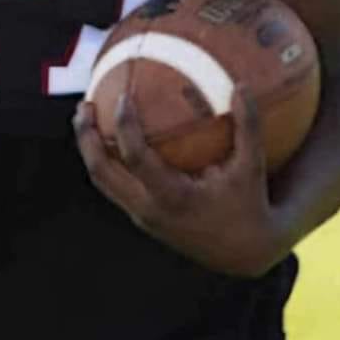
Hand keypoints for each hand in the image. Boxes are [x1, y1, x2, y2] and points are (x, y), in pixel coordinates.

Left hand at [73, 86, 290, 277]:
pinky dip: (107, 159)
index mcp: (172, 198)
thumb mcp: (253, 169)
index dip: (125, 126)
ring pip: (102, 181)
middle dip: (86, 138)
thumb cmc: (250, 207)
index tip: (123, 96)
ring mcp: (142, 216)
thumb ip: (247, 128)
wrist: (244, 254)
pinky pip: (115, 185)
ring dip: (90, 149)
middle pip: (101, 172)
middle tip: (85, 104)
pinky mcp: (143, 218)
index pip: (136, 158)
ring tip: (87, 117)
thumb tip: (241, 85)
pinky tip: (112, 135)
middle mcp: (149, 210)